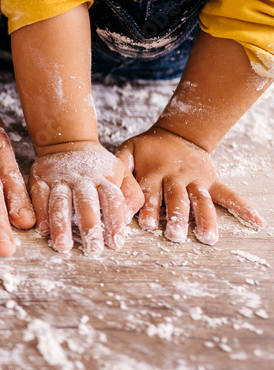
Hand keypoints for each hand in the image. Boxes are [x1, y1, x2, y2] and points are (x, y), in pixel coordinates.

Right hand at [28, 141, 142, 255]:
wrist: (67, 143)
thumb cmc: (97, 166)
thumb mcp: (120, 172)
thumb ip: (131, 192)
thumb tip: (133, 215)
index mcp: (104, 178)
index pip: (113, 200)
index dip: (115, 221)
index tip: (116, 243)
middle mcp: (82, 179)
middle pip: (86, 203)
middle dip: (89, 226)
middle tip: (92, 249)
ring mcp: (59, 179)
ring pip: (60, 202)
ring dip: (60, 224)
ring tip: (63, 245)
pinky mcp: (40, 180)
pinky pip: (39, 197)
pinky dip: (40, 213)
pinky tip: (42, 229)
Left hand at [117, 127, 264, 243]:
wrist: (177, 132)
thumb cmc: (147, 148)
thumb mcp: (128, 151)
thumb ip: (120, 170)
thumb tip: (113, 192)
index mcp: (155, 171)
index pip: (150, 192)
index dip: (148, 207)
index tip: (147, 224)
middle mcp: (177, 177)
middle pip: (177, 199)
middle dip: (176, 217)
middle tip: (175, 235)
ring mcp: (196, 179)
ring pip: (201, 201)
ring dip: (205, 218)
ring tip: (207, 237)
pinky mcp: (212, 181)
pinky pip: (229, 194)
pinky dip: (243, 207)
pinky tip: (256, 222)